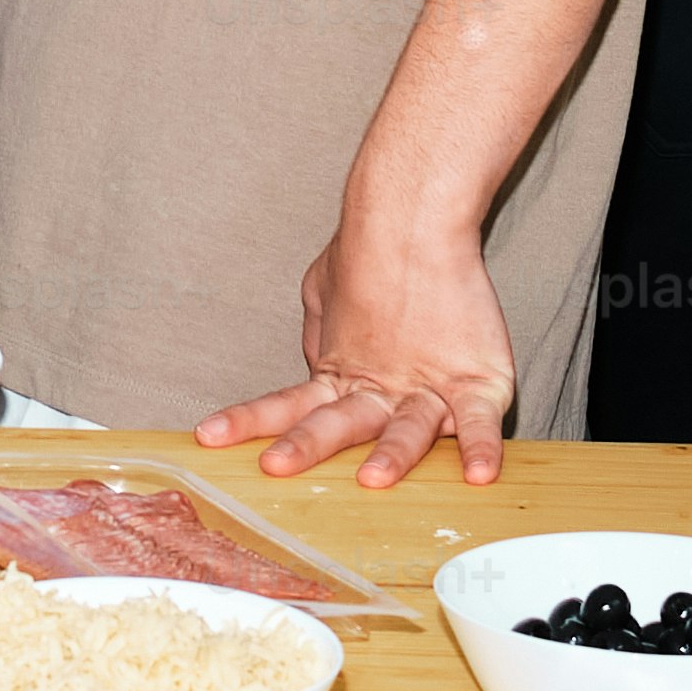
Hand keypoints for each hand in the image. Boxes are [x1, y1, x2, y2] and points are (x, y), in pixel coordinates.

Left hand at [196, 203, 521, 487]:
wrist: (415, 212)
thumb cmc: (370, 250)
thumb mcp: (323, 294)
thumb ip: (318, 338)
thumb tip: (313, 370)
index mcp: (341, 373)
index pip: (289, 405)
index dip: (250, 421)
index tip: (208, 438)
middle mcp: (382, 389)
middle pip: (340, 424)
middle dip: (306, 445)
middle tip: (277, 465)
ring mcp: (430, 387)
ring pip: (408, 430)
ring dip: (391, 455)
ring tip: (375, 478)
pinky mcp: (480, 380)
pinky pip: (482, 420)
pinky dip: (483, 445)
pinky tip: (480, 473)